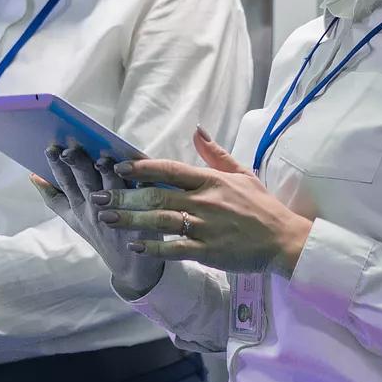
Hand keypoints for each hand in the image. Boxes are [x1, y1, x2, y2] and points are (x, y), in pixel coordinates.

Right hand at [34, 146, 165, 299]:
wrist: (130, 268)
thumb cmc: (101, 235)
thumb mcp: (73, 220)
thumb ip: (54, 198)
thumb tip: (33, 176)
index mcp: (78, 208)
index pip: (64, 183)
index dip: (56, 167)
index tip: (51, 149)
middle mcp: (94, 210)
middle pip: (84, 183)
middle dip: (76, 165)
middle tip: (70, 150)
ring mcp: (117, 215)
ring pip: (111, 188)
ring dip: (106, 173)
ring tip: (101, 159)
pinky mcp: (140, 220)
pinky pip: (140, 198)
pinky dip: (138, 183)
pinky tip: (137, 170)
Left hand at [99, 129, 313, 277]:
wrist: (284, 240)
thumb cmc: (262, 206)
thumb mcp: (242, 173)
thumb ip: (215, 154)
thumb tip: (197, 131)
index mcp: (211, 181)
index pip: (170, 170)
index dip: (142, 168)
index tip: (119, 167)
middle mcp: (205, 201)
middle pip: (157, 196)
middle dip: (124, 196)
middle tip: (98, 195)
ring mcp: (205, 227)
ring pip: (160, 221)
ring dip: (131, 219)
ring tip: (106, 217)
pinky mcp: (208, 251)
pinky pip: (175, 248)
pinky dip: (154, 247)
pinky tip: (135, 245)